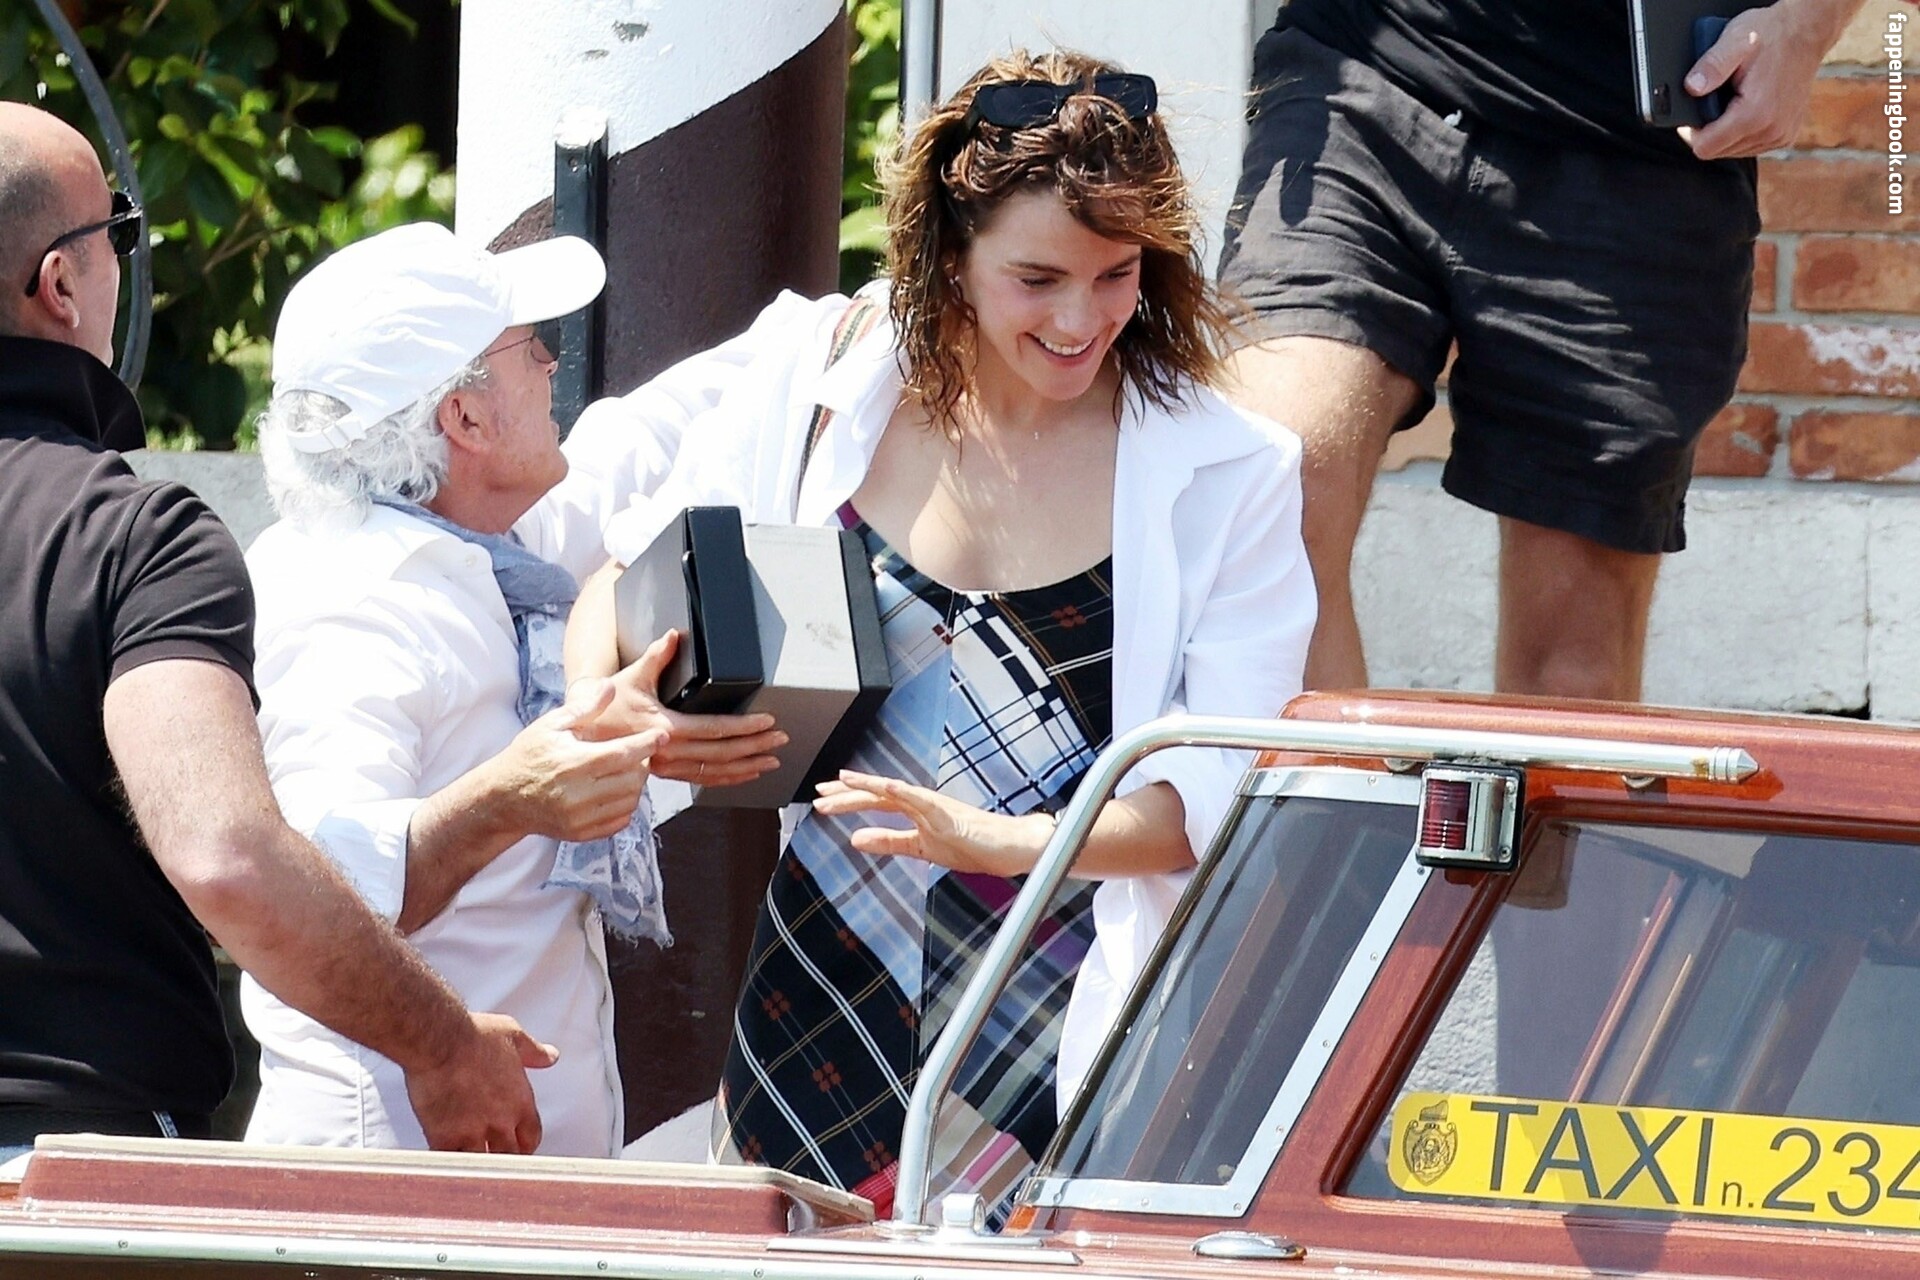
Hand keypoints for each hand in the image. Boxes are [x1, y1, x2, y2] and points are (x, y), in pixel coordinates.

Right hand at [405, 1012, 558, 1153]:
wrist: (440, 1040)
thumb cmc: (473, 1035)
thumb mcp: (513, 1036)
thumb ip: (534, 1052)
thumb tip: (550, 1056)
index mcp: (520, 1101)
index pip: (532, 1136)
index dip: (526, 1143)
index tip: (519, 1144)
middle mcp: (501, 1120)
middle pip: (510, 1155)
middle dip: (504, 1156)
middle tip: (494, 1156)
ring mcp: (473, 1131)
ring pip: (482, 1163)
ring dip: (478, 1161)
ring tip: (470, 1160)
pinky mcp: (444, 1137)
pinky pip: (449, 1161)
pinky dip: (448, 1161)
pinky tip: (444, 1157)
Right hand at [493, 680, 665, 841]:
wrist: (503, 798)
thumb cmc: (527, 757)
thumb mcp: (551, 725)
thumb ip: (584, 707)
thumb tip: (610, 687)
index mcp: (573, 763)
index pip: (623, 754)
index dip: (647, 744)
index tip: (661, 735)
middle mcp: (578, 794)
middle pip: (632, 779)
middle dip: (642, 763)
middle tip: (636, 753)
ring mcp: (580, 817)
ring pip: (631, 801)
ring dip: (636, 785)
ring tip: (624, 771)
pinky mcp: (581, 833)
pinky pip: (620, 820)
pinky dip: (626, 805)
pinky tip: (615, 791)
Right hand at [579, 629, 787, 787]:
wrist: (582, 735)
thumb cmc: (607, 706)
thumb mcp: (631, 677)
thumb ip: (657, 656)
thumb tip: (675, 635)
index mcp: (665, 727)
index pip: (714, 729)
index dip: (744, 726)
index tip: (767, 722)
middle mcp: (669, 751)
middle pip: (721, 753)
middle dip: (755, 747)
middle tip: (780, 739)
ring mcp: (667, 767)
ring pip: (714, 772)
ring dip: (746, 767)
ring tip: (771, 761)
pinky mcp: (665, 774)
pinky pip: (701, 781)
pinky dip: (726, 779)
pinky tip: (745, 775)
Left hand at [811, 770, 1055, 876]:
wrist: (1014, 848)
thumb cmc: (975, 845)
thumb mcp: (923, 848)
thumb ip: (891, 842)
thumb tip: (856, 839)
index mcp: (917, 810)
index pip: (877, 802)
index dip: (849, 799)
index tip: (823, 799)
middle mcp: (923, 802)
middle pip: (879, 795)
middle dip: (847, 794)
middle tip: (817, 794)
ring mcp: (937, 806)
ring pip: (895, 792)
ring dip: (867, 788)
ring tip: (841, 783)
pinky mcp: (950, 815)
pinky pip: (922, 800)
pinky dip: (902, 792)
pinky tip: (883, 787)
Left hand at [1680, 0, 1852, 159]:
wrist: (1806, 32)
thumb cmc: (1771, 35)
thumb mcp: (1734, 42)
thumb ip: (1711, 66)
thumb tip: (1692, 87)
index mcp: (1754, 115)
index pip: (1705, 148)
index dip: (1691, 132)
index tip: (1693, 113)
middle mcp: (1771, 131)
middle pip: (1719, 151)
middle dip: (1710, 131)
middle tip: (1715, 101)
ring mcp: (1781, 136)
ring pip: (1734, 151)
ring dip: (1727, 132)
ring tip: (1733, 102)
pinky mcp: (1787, 135)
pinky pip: (1752, 146)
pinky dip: (1743, 132)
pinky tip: (1746, 109)